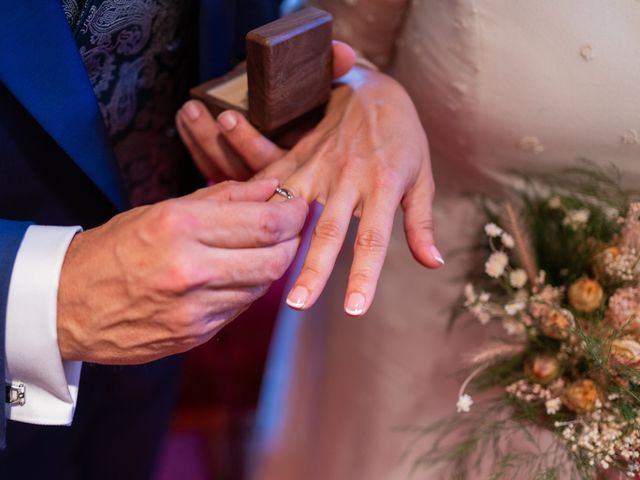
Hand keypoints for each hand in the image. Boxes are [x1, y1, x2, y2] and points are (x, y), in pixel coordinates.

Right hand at [57, 179, 307, 364]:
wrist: (67, 304)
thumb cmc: (114, 248)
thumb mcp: (161, 210)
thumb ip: (222, 198)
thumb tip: (270, 188)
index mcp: (180, 227)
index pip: (265, 224)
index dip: (294, 215)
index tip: (299, 206)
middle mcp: (191, 269)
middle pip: (275, 260)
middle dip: (293, 241)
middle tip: (292, 228)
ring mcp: (194, 308)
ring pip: (262, 286)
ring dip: (272, 265)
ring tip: (263, 248)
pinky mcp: (195, 334)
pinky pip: (240, 307)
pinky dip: (247, 287)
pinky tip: (236, 274)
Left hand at [176, 40, 355, 181]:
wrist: (333, 125)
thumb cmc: (329, 108)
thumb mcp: (338, 89)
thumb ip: (337, 71)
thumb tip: (343, 53)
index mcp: (303, 161)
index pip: (272, 161)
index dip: (247, 142)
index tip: (226, 117)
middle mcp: (279, 175)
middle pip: (240, 169)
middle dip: (213, 142)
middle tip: (196, 110)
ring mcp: (256, 178)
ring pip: (223, 170)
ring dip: (201, 141)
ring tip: (189, 111)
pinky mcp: (238, 174)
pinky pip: (212, 168)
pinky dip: (195, 146)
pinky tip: (184, 122)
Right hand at [178, 67, 440, 316]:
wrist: (373, 86)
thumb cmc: (402, 135)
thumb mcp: (422, 176)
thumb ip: (421, 222)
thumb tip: (432, 263)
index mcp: (383, 186)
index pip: (373, 238)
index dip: (363, 275)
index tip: (354, 309)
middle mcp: (348, 178)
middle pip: (328, 230)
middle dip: (313, 269)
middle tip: (297, 304)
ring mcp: (318, 165)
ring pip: (294, 208)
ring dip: (277, 239)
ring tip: (260, 270)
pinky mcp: (298, 154)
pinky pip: (273, 180)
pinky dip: (256, 204)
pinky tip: (238, 228)